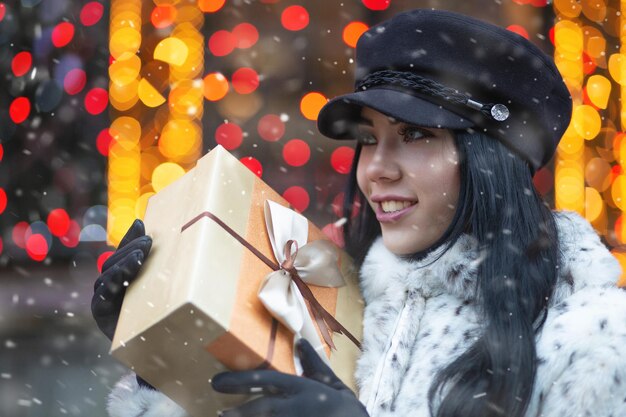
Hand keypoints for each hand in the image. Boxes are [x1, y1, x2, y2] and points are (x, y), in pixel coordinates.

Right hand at [91, 219, 151, 340]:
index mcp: (124, 275)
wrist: (157, 347)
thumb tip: (162, 238)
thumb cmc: (160, 313)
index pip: (124, 251)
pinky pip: (101, 298)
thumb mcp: (163, 285)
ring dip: (122, 264)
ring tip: (138, 258)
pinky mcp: (101, 314)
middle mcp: (111, 284)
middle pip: (115, 261)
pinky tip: (119, 278)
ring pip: (107, 276)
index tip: (142, 224)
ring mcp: (104, 298)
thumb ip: (160, 264)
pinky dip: (109, 286)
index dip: (131, 237)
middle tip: (147, 243)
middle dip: (131, 249)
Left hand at [211, 338, 368, 416]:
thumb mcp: (334, 386)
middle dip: (238, 411)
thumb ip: (315, 366)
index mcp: (303, 390)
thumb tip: (299, 342)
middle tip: (218, 412)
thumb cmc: (347, 413)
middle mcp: (296, 408)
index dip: (240, 381)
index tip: (217, 383)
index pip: (266, 381)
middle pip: (261, 408)